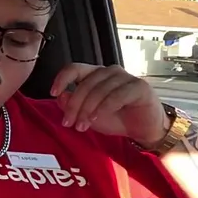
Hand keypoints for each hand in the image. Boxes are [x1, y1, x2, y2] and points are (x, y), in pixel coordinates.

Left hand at [51, 63, 169, 147]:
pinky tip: (96, 118)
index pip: (75, 68)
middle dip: (74, 105)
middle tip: (69, 123)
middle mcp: (109, 72)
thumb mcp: (88, 115)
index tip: (53, 93)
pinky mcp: (139, 87)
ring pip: (99, 90)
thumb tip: (60, 96)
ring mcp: (125, 78)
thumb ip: (72, 105)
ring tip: (82, 126)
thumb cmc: (116, 119)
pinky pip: (116, 95)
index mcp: (95, 74)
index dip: (62, 78)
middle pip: (85, 83)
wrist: (143, 129)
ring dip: (87, 109)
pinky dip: (103, 108)